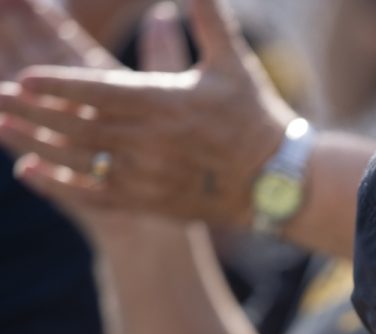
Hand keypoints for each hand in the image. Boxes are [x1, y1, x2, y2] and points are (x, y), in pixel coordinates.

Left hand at [0, 0, 295, 227]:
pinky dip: (60, 185)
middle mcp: (155, 145)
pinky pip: (96, 195)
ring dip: (36, 144)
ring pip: (81, 162)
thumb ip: (206, 16)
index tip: (25, 77)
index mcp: (170, 105)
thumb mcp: (232, 61)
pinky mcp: (152, 202)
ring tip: (0, 126)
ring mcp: (151, 178)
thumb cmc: (253, 115)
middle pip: (80, 126)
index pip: (103, 93)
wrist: (276, 181)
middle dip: (34, 112)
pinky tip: (30, 171)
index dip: (60, 85)